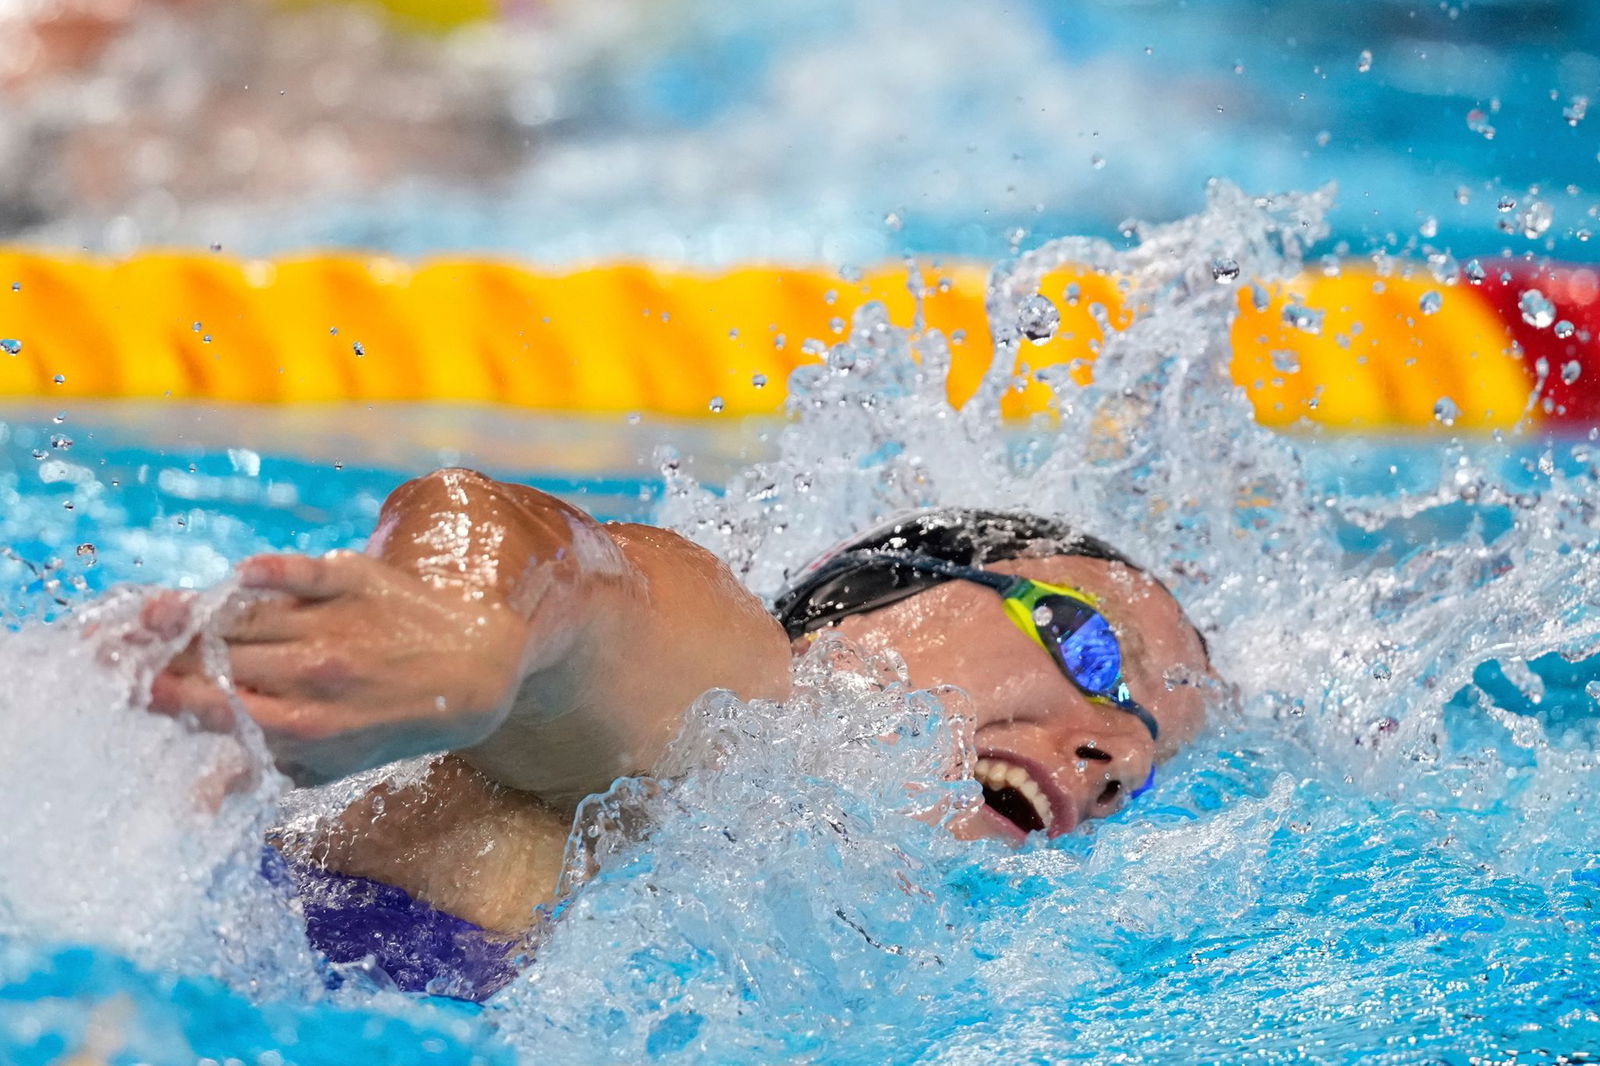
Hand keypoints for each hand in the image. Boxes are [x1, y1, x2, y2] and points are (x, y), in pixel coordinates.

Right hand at [146, 550, 526, 785]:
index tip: (126, 689)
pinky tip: (240, 577)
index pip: (222, 710)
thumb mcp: (331, 762)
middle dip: (160, 653)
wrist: (475, 667)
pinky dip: (274, 574)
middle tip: (106, 644)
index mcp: (308, 726)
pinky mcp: (357, 578)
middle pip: (223, 659)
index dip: (169, 699)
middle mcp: (320, 675)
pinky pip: (305, 572)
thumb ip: (260, 770)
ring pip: (249, 618)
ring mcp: (338, 624)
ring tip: (148, 612)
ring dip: (192, 613)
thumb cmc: (389, 721)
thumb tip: (192, 804)